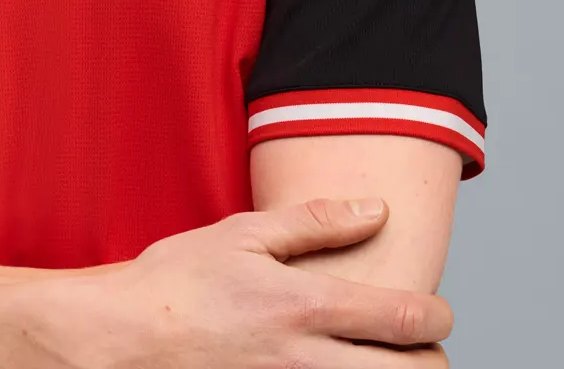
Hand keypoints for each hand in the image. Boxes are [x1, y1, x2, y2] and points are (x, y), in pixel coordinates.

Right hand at [73, 198, 451, 367]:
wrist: (126, 338)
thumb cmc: (179, 280)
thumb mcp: (244, 234)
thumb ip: (315, 222)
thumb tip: (375, 210)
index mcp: (305, 306)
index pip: (404, 319)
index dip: (437, 316)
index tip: (437, 311)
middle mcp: (306, 360)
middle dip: (431, 363)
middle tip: (421, 348)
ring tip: (387, 363)